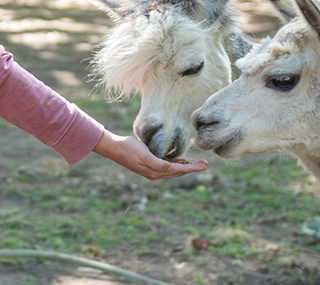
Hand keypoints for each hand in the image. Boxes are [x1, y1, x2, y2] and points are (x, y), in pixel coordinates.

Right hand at [92, 130, 207, 179]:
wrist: (115, 148)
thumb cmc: (129, 149)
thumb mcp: (144, 155)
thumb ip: (158, 163)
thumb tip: (172, 168)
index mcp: (155, 171)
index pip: (178, 170)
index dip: (192, 168)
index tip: (203, 165)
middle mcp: (155, 173)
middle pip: (177, 172)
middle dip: (191, 168)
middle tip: (204, 164)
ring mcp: (152, 170)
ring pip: (173, 170)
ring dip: (184, 166)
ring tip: (195, 163)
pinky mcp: (149, 164)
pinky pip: (166, 166)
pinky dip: (175, 164)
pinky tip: (180, 160)